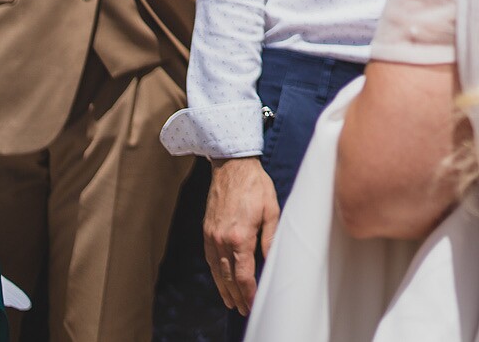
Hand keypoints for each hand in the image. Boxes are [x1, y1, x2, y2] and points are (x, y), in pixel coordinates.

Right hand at [205, 156, 279, 314]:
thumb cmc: (256, 186)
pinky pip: (210, 258)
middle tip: (243, 310)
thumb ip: (270, 238)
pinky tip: (220, 280)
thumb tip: (272, 260)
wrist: (232, 167)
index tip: (252, 304)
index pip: (243, 274)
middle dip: (236, 295)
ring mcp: (211, 236)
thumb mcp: (272, 210)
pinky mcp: (206, 231)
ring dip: (223, 288)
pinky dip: (215, 273)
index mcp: (240, 237)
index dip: (248, 291)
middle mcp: (221, 240)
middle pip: (227, 277)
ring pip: (216, 270)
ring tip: (231, 302)